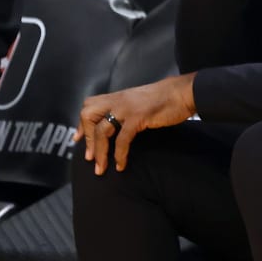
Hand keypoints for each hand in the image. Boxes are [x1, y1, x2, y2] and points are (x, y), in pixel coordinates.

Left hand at [75, 74, 196, 174]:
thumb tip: (122, 123)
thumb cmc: (167, 98)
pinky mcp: (138, 117)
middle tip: (90, 156)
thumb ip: (128, 109)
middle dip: (86, 137)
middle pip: (88, 115)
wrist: (184, 92)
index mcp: (117, 97)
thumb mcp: (140, 101)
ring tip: (101, 168)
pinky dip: (119, 154)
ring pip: (101, 131)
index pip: (89, 107)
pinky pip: (122, 139)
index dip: (81, 125)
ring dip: (99, 152)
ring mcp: (126, 108)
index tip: (78, 139)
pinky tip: (121, 164)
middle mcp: (117, 101)